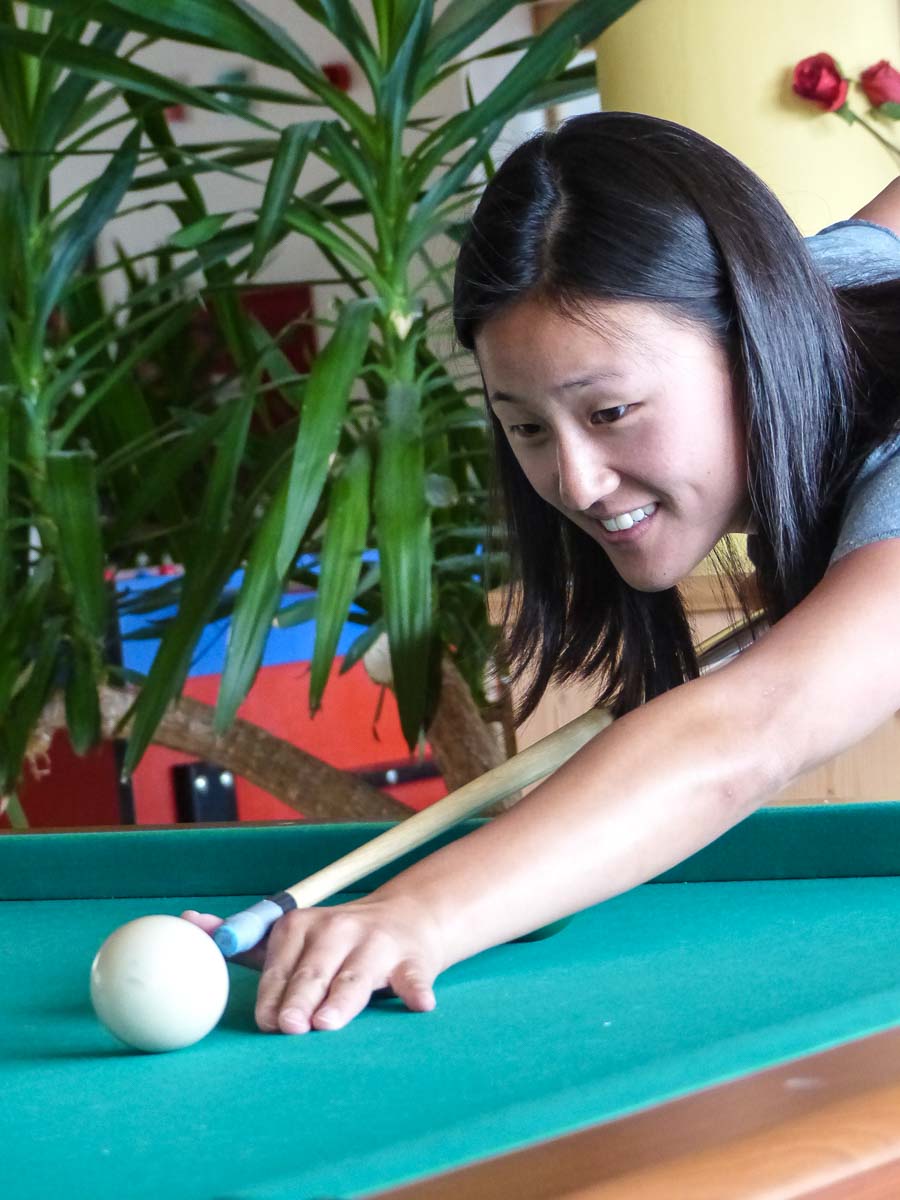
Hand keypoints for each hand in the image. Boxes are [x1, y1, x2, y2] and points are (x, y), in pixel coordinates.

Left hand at [181, 895, 442, 1033]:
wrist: (406, 920)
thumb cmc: (334, 942)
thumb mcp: (289, 935)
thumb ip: (241, 938)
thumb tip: (184, 924)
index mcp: (303, 925)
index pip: (282, 965)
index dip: (274, 994)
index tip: (268, 1020)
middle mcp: (340, 929)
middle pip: (316, 970)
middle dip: (301, 998)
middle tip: (290, 1026)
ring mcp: (378, 945)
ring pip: (357, 977)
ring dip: (343, 999)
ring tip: (329, 1022)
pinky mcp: (412, 960)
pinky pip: (413, 978)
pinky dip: (416, 990)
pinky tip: (420, 1004)